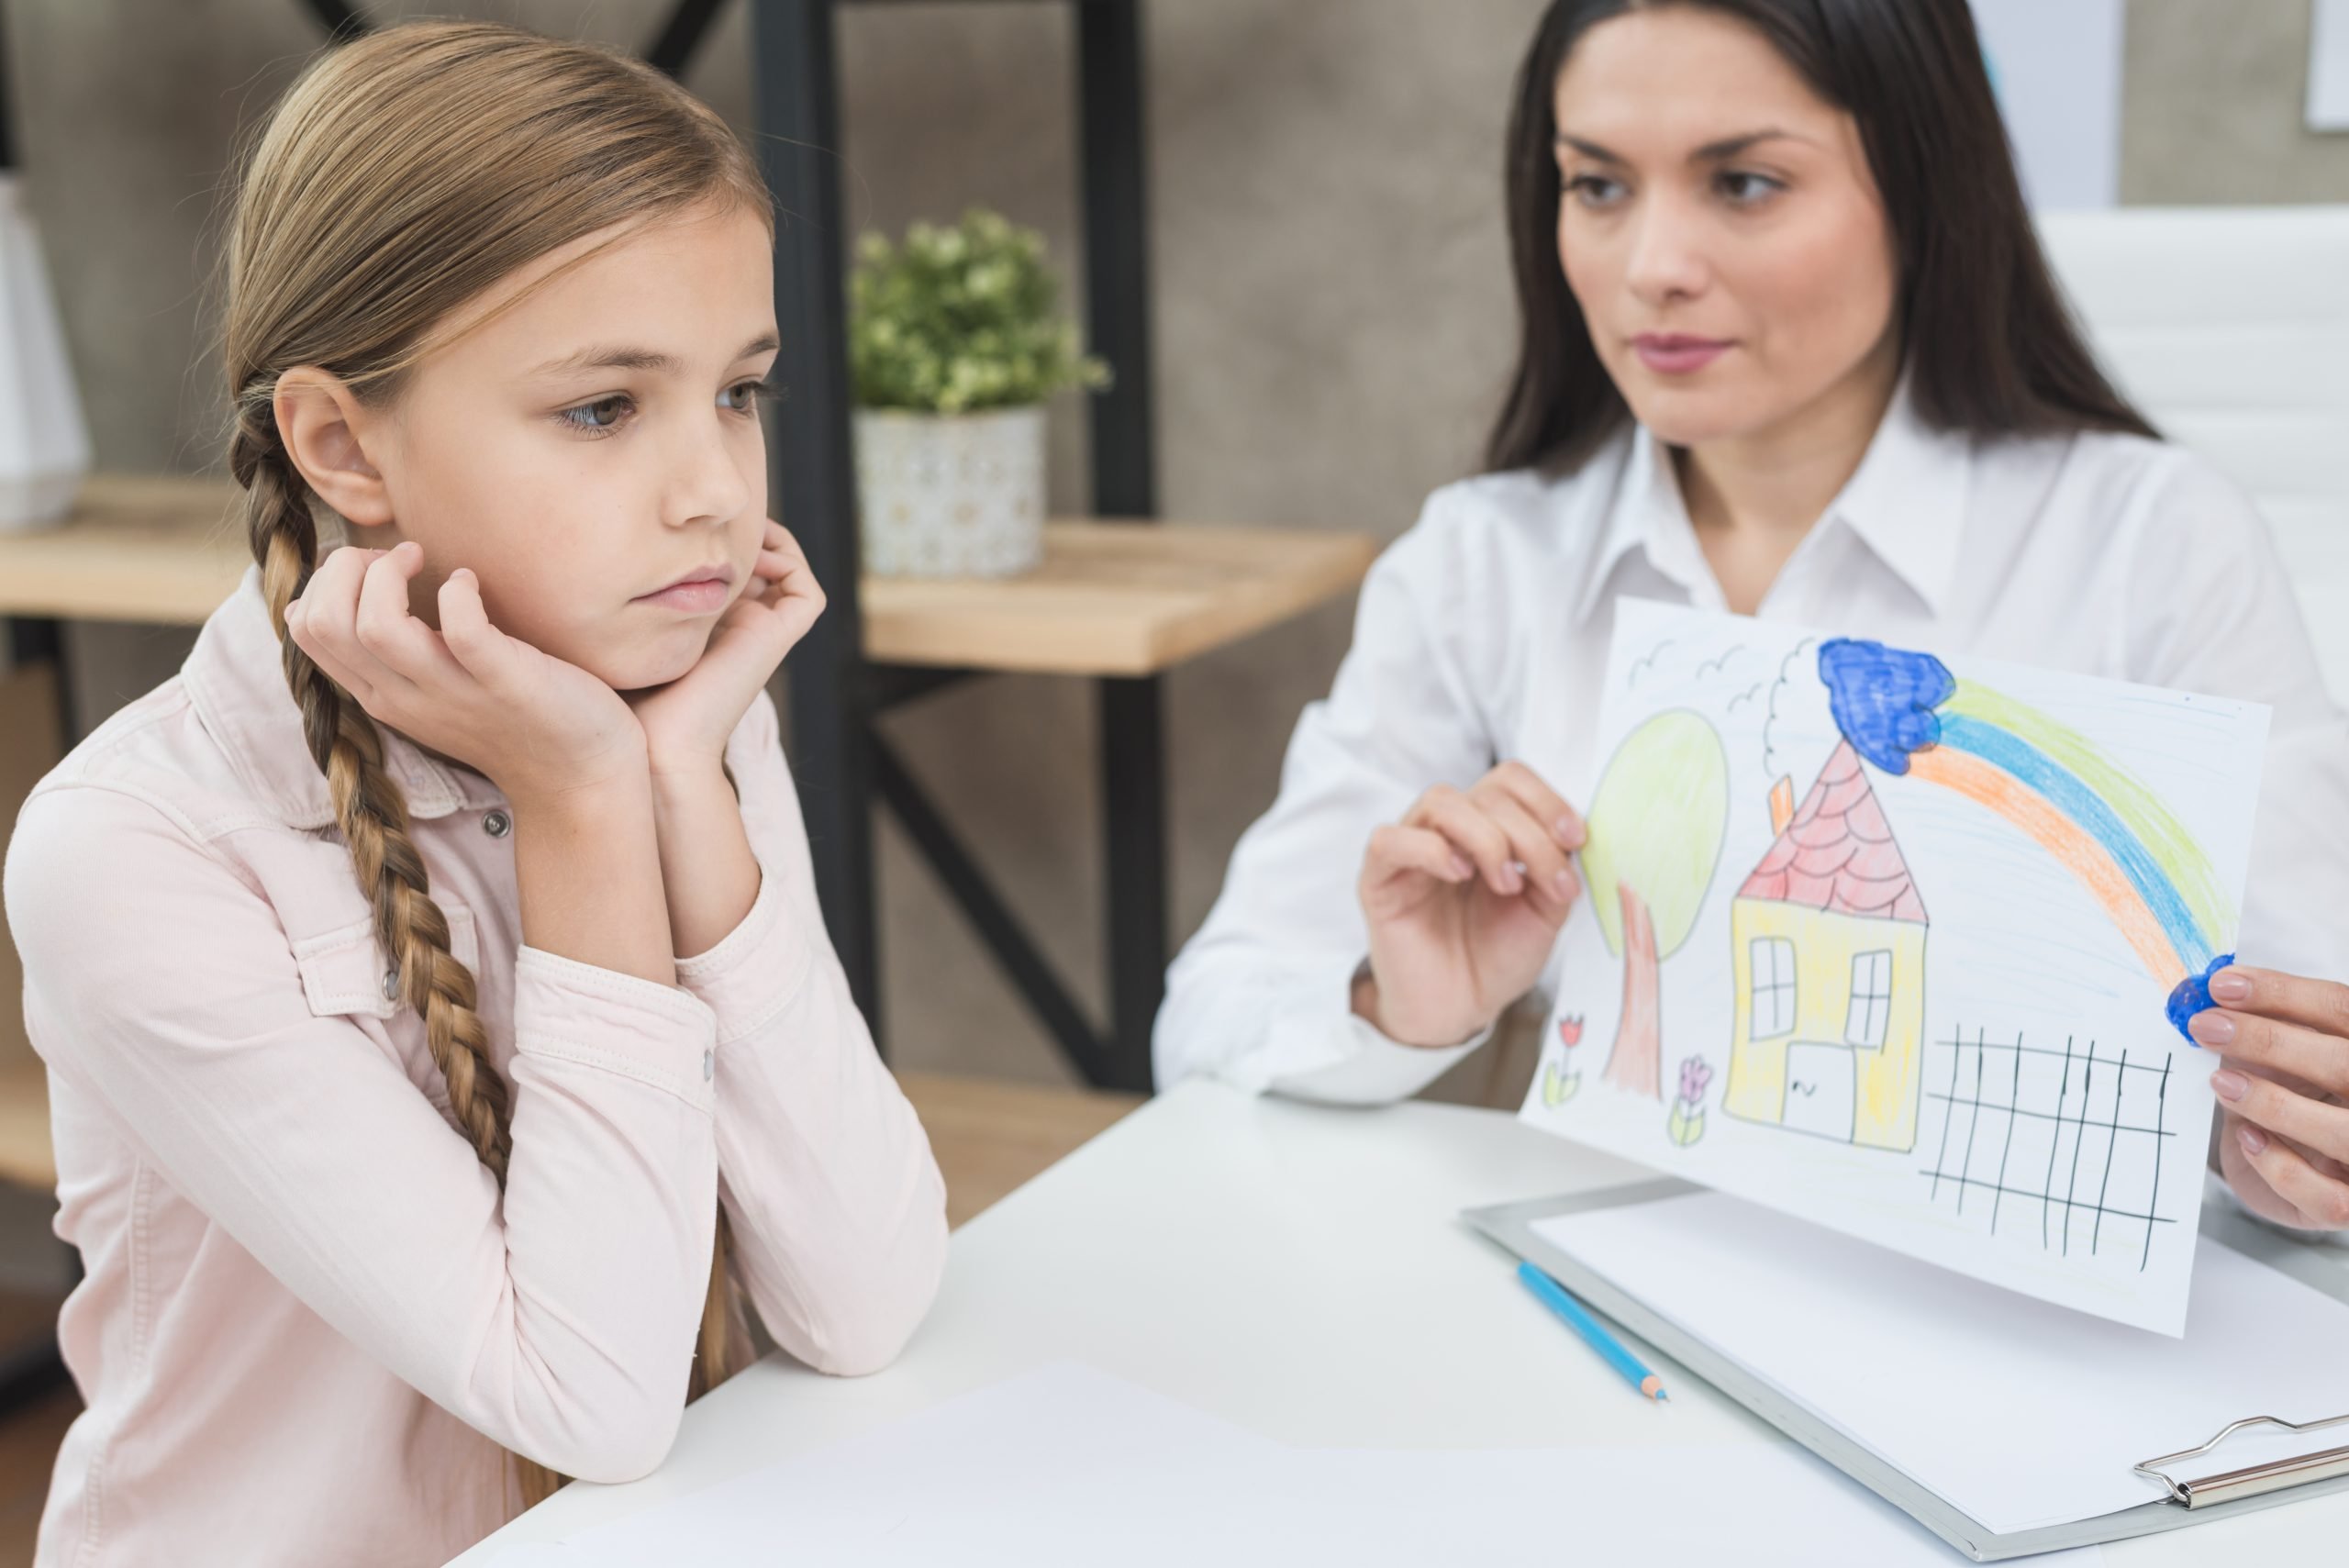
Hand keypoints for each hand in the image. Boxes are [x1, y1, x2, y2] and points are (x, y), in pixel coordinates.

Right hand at [285, 541, 644, 805]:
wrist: (580, 775)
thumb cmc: (509, 717)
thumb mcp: (426, 689)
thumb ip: (382, 656)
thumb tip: (314, 600)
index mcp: (381, 694)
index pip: (308, 631)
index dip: (326, 580)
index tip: (373, 565)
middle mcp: (404, 697)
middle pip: (326, 623)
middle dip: (345, 568)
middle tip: (394, 555)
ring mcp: (452, 693)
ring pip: (376, 626)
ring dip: (389, 574)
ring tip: (421, 557)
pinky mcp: (504, 684)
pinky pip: (462, 630)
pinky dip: (459, 592)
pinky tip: (472, 582)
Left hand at [627, 519, 824, 776]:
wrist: (653, 747)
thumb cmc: (620, 699)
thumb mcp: (612, 635)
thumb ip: (614, 602)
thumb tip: (591, 556)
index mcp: (705, 628)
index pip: (720, 570)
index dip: (704, 539)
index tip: (669, 521)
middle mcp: (739, 628)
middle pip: (757, 564)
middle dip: (735, 532)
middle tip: (700, 514)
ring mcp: (762, 634)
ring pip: (787, 572)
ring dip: (766, 541)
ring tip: (725, 527)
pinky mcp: (779, 639)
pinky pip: (805, 591)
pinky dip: (788, 561)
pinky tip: (742, 556)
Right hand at [1354, 761, 1584, 1047]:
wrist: (1460, 1009)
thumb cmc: (1496, 957)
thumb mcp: (1545, 910)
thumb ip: (1555, 865)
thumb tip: (1570, 833)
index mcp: (1486, 827)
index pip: (1509, 779)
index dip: (1546, 799)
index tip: (1575, 839)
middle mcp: (1447, 830)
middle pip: (1486, 792)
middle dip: (1530, 834)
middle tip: (1549, 883)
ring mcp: (1410, 850)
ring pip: (1441, 801)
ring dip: (1487, 838)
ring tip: (1507, 884)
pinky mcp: (1379, 879)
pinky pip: (1391, 839)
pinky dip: (1431, 849)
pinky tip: (1460, 875)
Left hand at [2189, 965, 2348, 1229]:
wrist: (2293, 1166)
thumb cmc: (2292, 1094)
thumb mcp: (2281, 1053)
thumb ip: (2262, 1022)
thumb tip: (2211, 990)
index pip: (2343, 1009)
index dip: (2284, 993)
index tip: (2222, 985)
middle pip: (2344, 1064)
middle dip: (2270, 1040)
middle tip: (2206, 1027)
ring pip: (2343, 1132)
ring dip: (2274, 1103)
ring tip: (2221, 1082)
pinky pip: (2327, 1196)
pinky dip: (2281, 1167)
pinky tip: (2248, 1138)